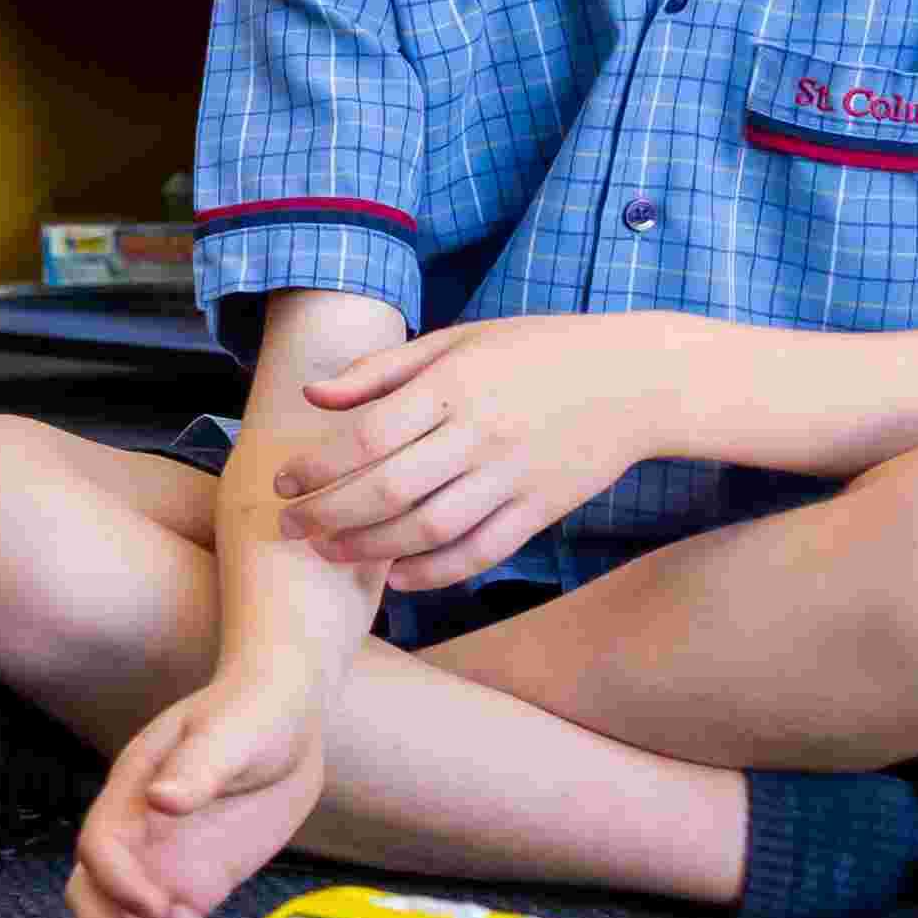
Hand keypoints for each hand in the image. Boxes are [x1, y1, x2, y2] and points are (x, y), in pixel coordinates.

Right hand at [68, 659, 332, 917]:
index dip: (116, 884)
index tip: (157, 909)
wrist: (286, 718)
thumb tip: (162, 799)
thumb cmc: (253, 710)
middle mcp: (140, 834)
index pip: (98, 848)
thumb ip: (197, 767)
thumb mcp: (230, 732)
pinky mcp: (197, 884)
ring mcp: (165, 863)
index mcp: (133, 791)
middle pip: (92, 893)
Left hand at [275, 314, 673, 591]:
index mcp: (453, 386)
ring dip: (371, 549)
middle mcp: (480, 434)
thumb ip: (380, 372)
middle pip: (388, 489)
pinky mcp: (541, 509)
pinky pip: (480, 551)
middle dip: (328, 514)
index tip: (282, 481)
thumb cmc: (535, 351)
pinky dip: (435, 571)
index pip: (367, 436)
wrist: (635, 379)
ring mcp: (513, 476)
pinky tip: (397, 577)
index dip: (316, 466)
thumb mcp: (456, 341)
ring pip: (429, 528)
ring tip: (330, 552)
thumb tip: (312, 395)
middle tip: (290, 527)